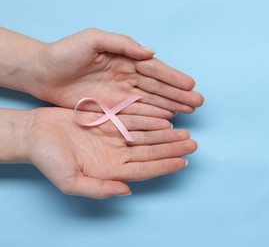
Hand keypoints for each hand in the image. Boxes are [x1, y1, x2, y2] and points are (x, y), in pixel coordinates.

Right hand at [24, 107, 196, 198]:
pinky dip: (150, 119)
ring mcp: (115, 137)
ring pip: (146, 136)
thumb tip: (125, 192)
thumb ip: (99, 189)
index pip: (144, 169)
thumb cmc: (48, 159)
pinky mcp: (110, 121)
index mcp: (110, 170)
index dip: (164, 166)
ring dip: (165, 134)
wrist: (34, 134)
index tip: (182, 162)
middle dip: (171, 149)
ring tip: (184, 132)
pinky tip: (165, 118)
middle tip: (192, 144)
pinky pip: (135, 120)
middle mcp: (116, 155)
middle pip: (150, 152)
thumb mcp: (70, 181)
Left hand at [32, 28, 203, 117]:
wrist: (42, 73)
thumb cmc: (65, 52)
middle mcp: (127, 77)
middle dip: (179, 94)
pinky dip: (153, 117)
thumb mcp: (93, 40)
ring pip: (152, 101)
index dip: (173, 77)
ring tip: (189, 112)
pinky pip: (138, 113)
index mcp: (125, 59)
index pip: (154, 70)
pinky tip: (168, 120)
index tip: (190, 85)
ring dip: (171, 106)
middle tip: (197, 102)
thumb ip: (122, 44)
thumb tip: (150, 53)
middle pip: (158, 87)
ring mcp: (121, 94)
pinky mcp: (112, 108)